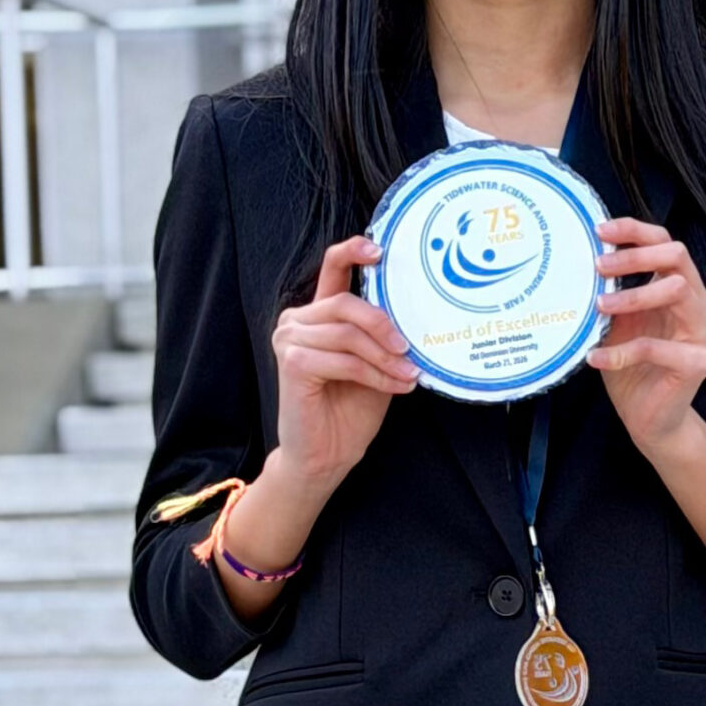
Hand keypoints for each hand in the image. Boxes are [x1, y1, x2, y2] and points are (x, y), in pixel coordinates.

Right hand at [269, 235, 418, 495]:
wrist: (325, 455)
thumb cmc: (350, 409)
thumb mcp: (377, 362)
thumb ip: (383, 335)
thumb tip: (416, 314)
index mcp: (319, 314)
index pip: (332, 268)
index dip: (353, 251)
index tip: (380, 250)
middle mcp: (298, 320)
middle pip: (347, 304)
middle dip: (384, 326)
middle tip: (410, 348)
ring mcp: (289, 339)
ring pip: (349, 334)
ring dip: (385, 357)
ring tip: (408, 374)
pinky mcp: (291, 363)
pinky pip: (344, 359)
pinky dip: (375, 373)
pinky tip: (393, 386)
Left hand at [586, 217, 705, 458]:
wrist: (650, 419)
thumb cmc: (631, 365)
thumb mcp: (616, 322)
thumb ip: (610, 293)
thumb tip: (577, 261)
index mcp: (681, 288)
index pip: (667, 244)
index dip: (636, 231)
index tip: (600, 231)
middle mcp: (698, 304)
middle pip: (678, 257)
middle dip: (635, 257)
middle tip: (598, 266)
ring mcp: (702, 333)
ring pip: (678, 291)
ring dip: (633, 296)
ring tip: (599, 306)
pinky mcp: (697, 363)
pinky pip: (657, 348)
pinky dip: (621, 352)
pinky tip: (595, 357)